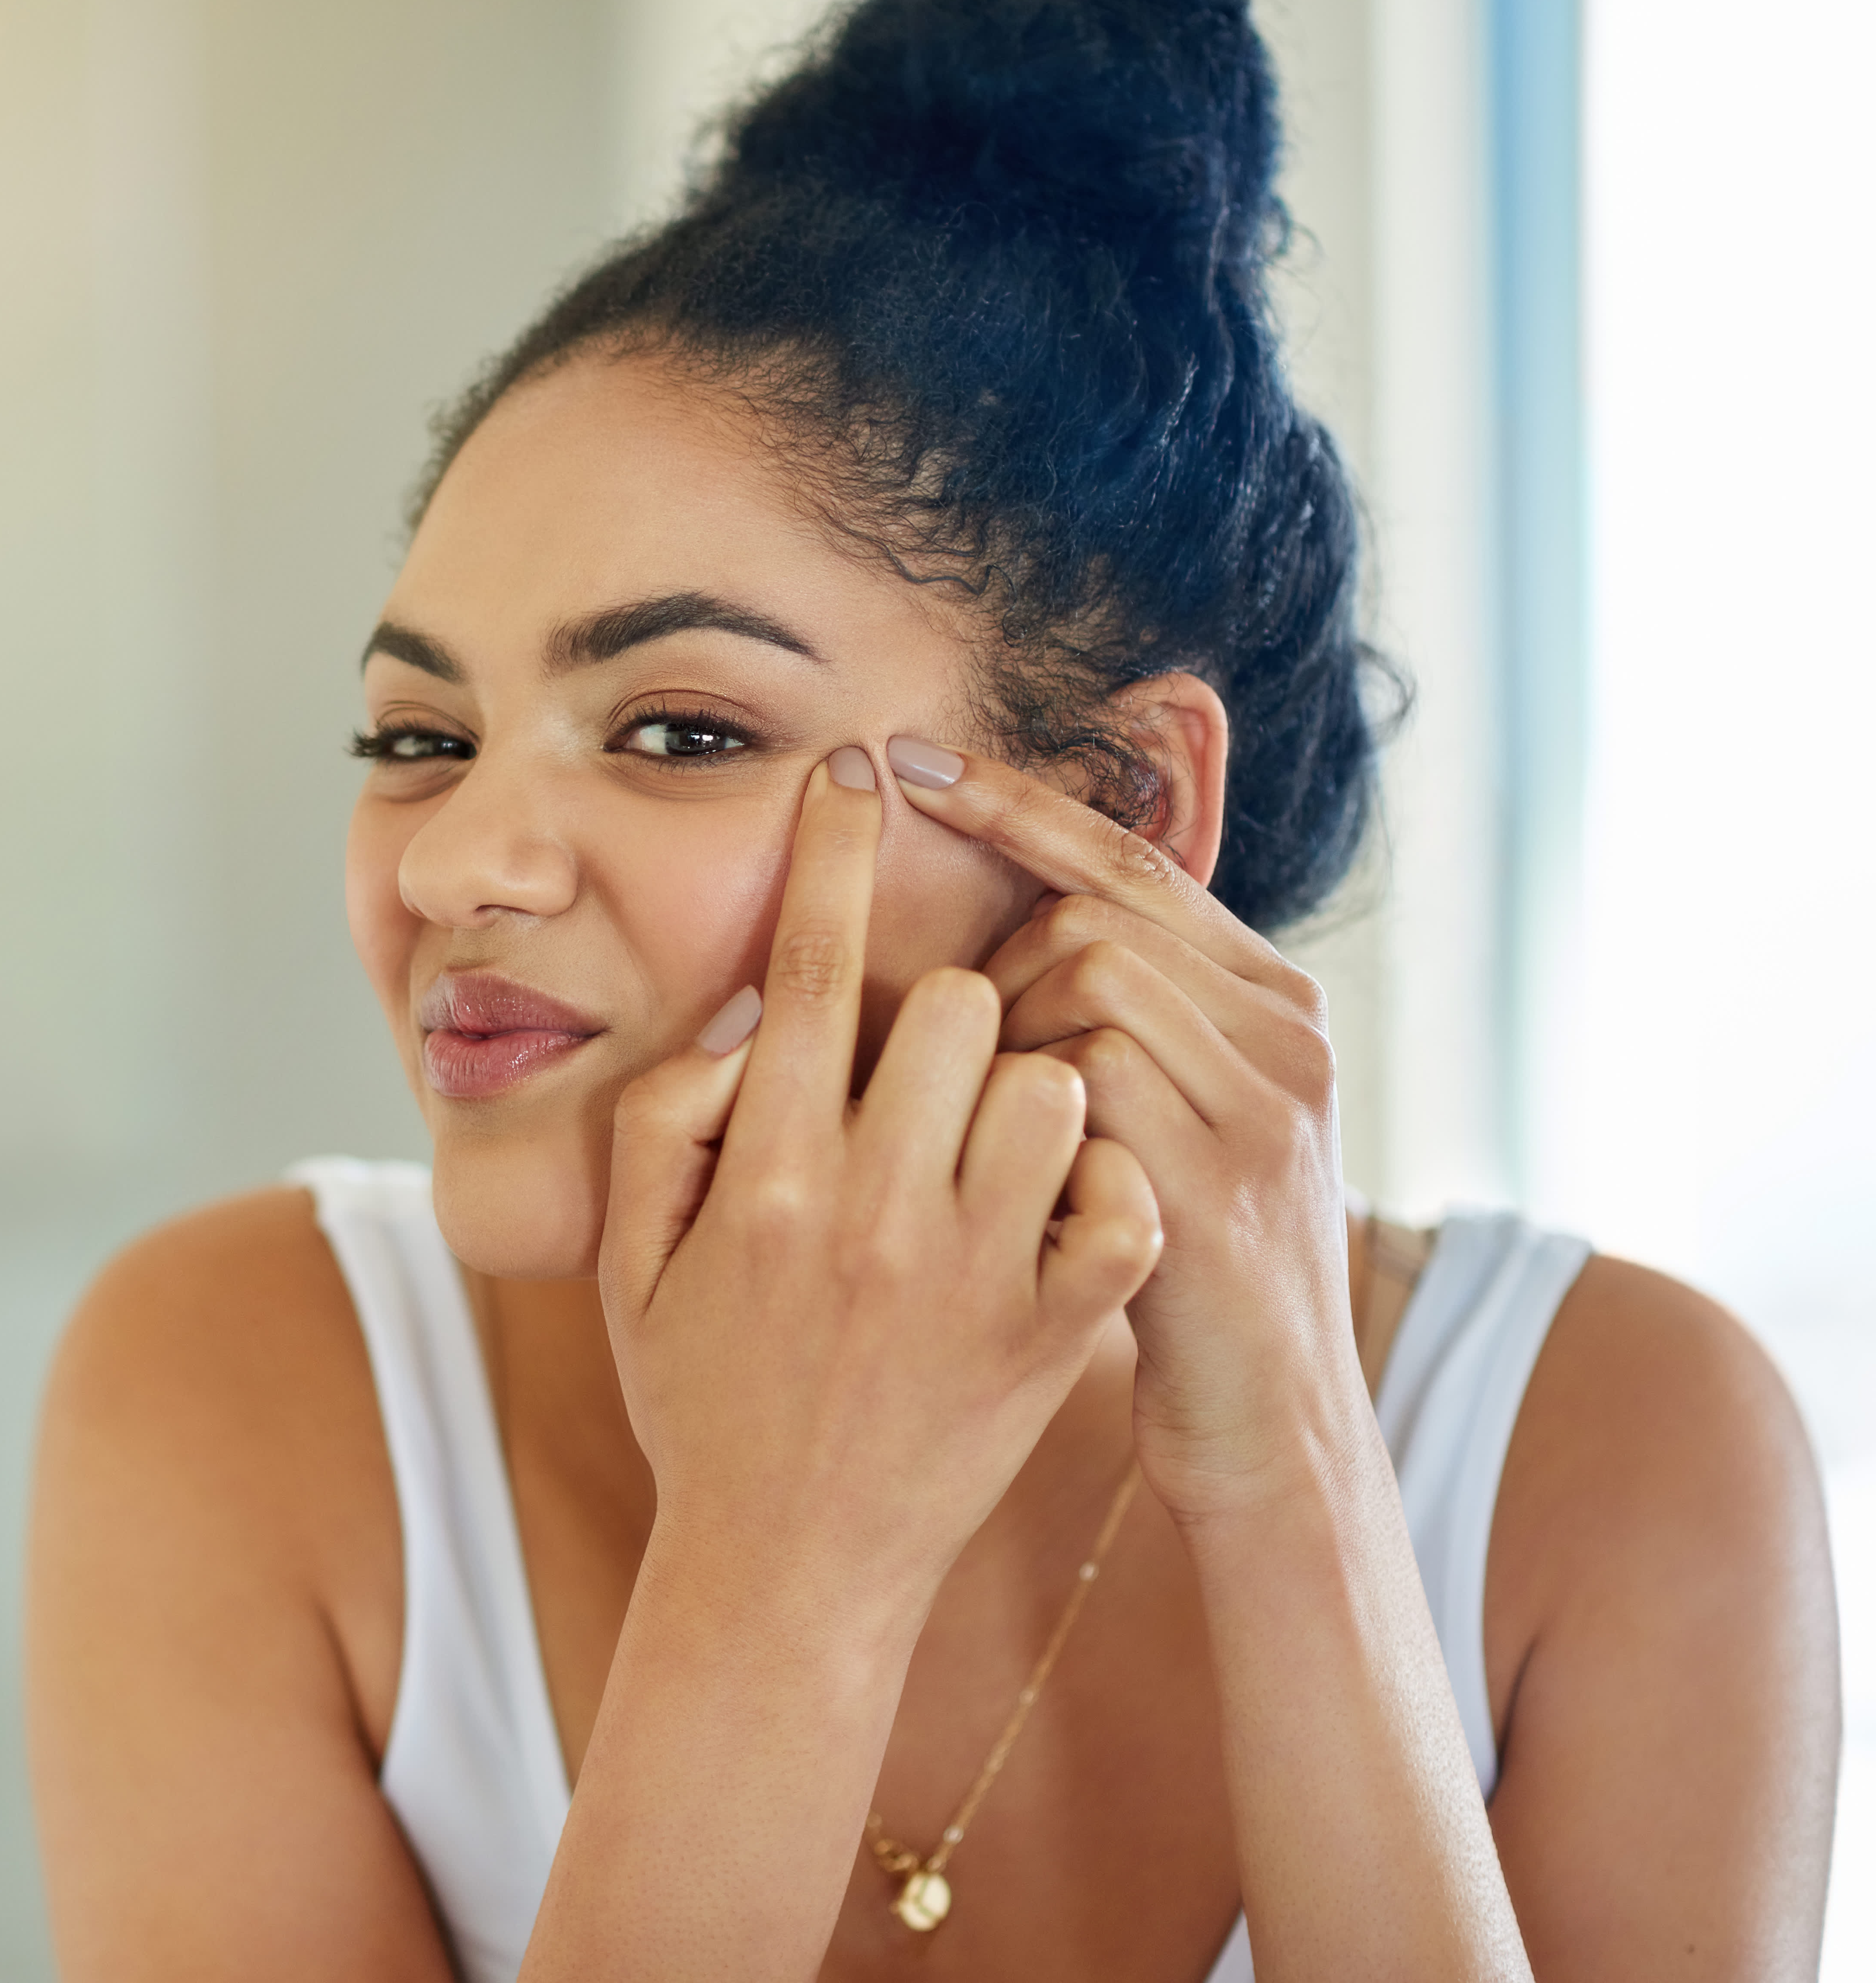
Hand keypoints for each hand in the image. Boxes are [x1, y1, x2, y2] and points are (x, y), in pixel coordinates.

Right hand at [595, 752, 1163, 1605]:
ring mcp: (974, 1274)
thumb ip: (663, 1128)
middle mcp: (873, 1212)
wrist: (787, 1571)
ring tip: (990, 1138)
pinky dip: (1106, 1188)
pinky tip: (1060, 1210)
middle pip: (957, 1006)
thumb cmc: (701, 1401)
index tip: (858, 777)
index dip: (837, 856)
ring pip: (1050, 1086)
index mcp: (766, 1179)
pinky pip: (1118, 1203)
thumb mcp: (628, 1266)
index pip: (814, 971)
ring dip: (1027, 1085)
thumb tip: (739, 1028)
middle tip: (926, 1056)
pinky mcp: (1052, 1335)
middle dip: (948, 1002)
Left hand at [885, 737, 1365, 1524]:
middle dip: (997, 975)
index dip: (1018, 805)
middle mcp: (1287, 1038)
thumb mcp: (1180, 1121)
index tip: (908, 762)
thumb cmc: (1183, 1271)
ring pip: (1082, 990)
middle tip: (958, 1070)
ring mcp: (1261, 1111)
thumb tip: (1019, 927)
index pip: (1130, 861)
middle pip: (1090, 922)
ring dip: (1003, 1048)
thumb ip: (1132, 1022)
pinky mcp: (1212, 1187)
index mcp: (1274, 1005)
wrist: (1270, 1432)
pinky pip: (1080, 1088)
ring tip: (989, 1136)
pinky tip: (1008, 1178)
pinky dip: (1021, 1119)